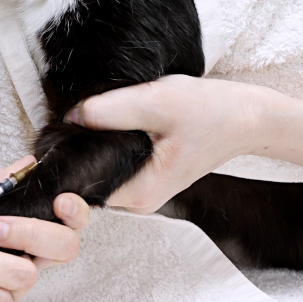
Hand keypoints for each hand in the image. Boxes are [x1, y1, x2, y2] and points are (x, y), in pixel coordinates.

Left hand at [0, 157, 89, 301]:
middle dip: (29, 233)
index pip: (69, 220)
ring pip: (25, 275)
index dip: (74, 211)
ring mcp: (10, 281)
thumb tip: (29, 163)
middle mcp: (24, 253)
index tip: (59, 201)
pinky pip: (1, 299)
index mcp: (23, 222)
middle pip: (64, 248)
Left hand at [65, 75, 258, 213]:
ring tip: (88, 118)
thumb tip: (71, 116)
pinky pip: (115, 163)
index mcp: (140, 193)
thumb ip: (111, 110)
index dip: (66, 161)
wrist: (246, 117)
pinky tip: (106, 123)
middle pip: (89, 179)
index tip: (56, 138)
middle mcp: (140, 199)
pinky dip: (107, 144)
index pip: (83, 186)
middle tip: (69, 121)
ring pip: (101, 169)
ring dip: (92, 146)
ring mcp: (144, 189)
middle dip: (75, 152)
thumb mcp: (156, 102)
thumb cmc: (210, 111)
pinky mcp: (148, 175)